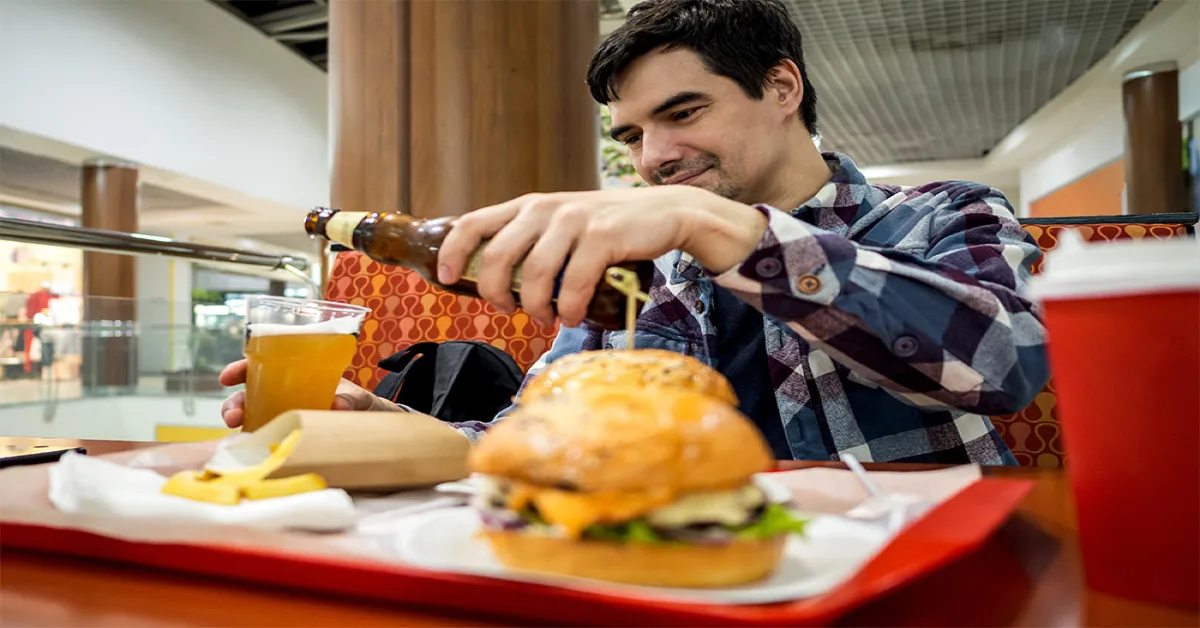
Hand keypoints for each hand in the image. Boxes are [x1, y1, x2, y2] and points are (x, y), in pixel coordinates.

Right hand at [218, 359, 400, 427]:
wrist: (373, 427)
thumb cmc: (362, 405)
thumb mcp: (361, 398)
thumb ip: (352, 398)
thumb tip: (338, 405)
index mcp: (296, 377)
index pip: (261, 368)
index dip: (240, 370)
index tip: (227, 377)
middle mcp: (284, 397)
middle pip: (248, 396)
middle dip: (233, 403)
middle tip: (233, 416)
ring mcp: (284, 419)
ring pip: (252, 419)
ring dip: (241, 424)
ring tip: (239, 432)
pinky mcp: (289, 439)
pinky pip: (266, 441)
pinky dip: (255, 445)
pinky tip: (250, 450)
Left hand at [437, 186, 766, 326]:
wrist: (665, 213)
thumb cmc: (608, 228)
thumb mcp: (562, 226)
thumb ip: (532, 242)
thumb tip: (499, 281)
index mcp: (528, 206)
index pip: (473, 223)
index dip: (453, 253)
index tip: (446, 278)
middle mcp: (545, 209)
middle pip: (498, 256)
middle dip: (497, 294)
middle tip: (510, 312)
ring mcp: (574, 221)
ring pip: (535, 274)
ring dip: (536, 307)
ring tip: (547, 320)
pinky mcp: (602, 236)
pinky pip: (574, 282)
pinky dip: (568, 307)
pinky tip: (570, 317)